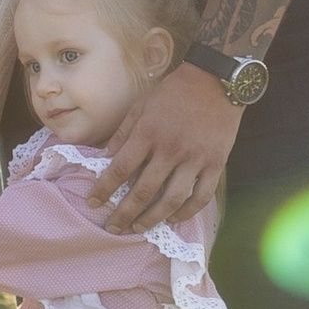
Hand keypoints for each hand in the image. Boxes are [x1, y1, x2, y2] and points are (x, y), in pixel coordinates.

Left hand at [85, 63, 240, 234]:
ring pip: (172, 200)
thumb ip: (123, 132)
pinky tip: (173, 218)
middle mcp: (171, 149)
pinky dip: (187, 212)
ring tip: (138, 228)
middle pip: (143, 191)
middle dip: (124, 213)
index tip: (93, 203)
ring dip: (152, 218)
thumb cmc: (175, 91)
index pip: (121, 169)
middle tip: (112, 227)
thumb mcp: (142, 104)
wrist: (216, 80)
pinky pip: (201, 196)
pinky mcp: (215, 164)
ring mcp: (195, 158)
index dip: (104, 189)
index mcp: (149, 133)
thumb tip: (105, 158)